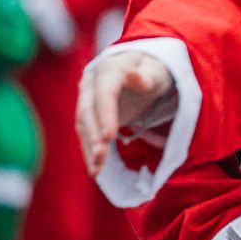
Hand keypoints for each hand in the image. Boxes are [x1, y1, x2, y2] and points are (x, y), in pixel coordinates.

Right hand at [75, 49, 175, 176]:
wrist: (140, 69)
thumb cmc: (153, 71)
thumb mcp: (157, 72)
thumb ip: (147, 76)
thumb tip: (132, 75)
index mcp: (109, 70)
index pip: (104, 94)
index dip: (105, 115)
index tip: (109, 137)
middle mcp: (91, 84)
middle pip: (88, 111)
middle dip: (93, 136)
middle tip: (100, 157)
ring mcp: (86, 99)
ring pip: (84, 125)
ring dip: (89, 148)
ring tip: (96, 170)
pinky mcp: (88, 115)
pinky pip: (86, 134)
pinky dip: (89, 151)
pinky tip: (94, 169)